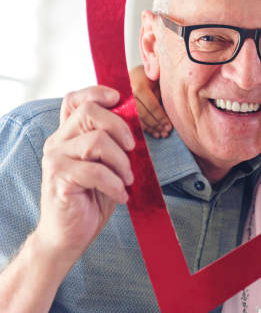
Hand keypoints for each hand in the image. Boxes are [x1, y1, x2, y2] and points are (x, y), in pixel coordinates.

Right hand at [36, 86, 134, 260]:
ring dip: (121, 161)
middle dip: (120, 127)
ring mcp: (56, 159)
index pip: (76, 100)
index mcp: (69, 135)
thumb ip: (113, 143)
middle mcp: (58, 142)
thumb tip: (137, 124)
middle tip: (133, 148)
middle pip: (90, 112)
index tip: (119, 99)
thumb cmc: (91, 199)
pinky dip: (115, 183)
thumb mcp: (106, 165)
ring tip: (127, 179)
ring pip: (96, 141)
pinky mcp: (59, 179)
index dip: (97, 92)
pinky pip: (95, 171)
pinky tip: (121, 196)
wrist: (68, 235)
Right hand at [129, 65, 171, 137]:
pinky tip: (153, 132)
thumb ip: (162, 93)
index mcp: (139, 85)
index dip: (161, 118)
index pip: (152, 106)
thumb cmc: (150, 76)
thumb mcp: (157, 80)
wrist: (133, 72)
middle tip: (166, 133)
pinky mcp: (120, 106)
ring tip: (161, 134)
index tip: (169, 126)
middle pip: (143, 115)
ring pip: (137, 119)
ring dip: (150, 129)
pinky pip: (132, 120)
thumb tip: (174, 112)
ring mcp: (122, 100)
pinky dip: (144, 127)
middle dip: (156, 125)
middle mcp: (128, 93)